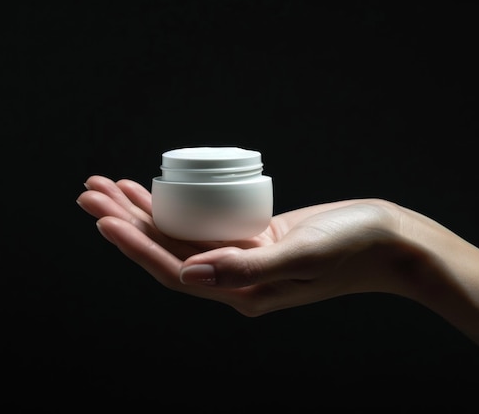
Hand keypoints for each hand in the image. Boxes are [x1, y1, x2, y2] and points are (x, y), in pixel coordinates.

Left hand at [76, 175, 436, 315]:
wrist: (388, 241)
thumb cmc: (353, 248)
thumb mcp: (303, 254)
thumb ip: (248, 267)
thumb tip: (190, 273)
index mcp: (244, 293)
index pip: (176, 270)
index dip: (136, 245)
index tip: (102, 215)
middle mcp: (238, 279)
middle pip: (170, 251)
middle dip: (127, 222)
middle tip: (89, 190)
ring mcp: (246, 257)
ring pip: (183, 235)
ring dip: (145, 211)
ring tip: (109, 185)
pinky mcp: (256, 236)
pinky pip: (207, 222)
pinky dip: (180, 205)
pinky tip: (158, 189)